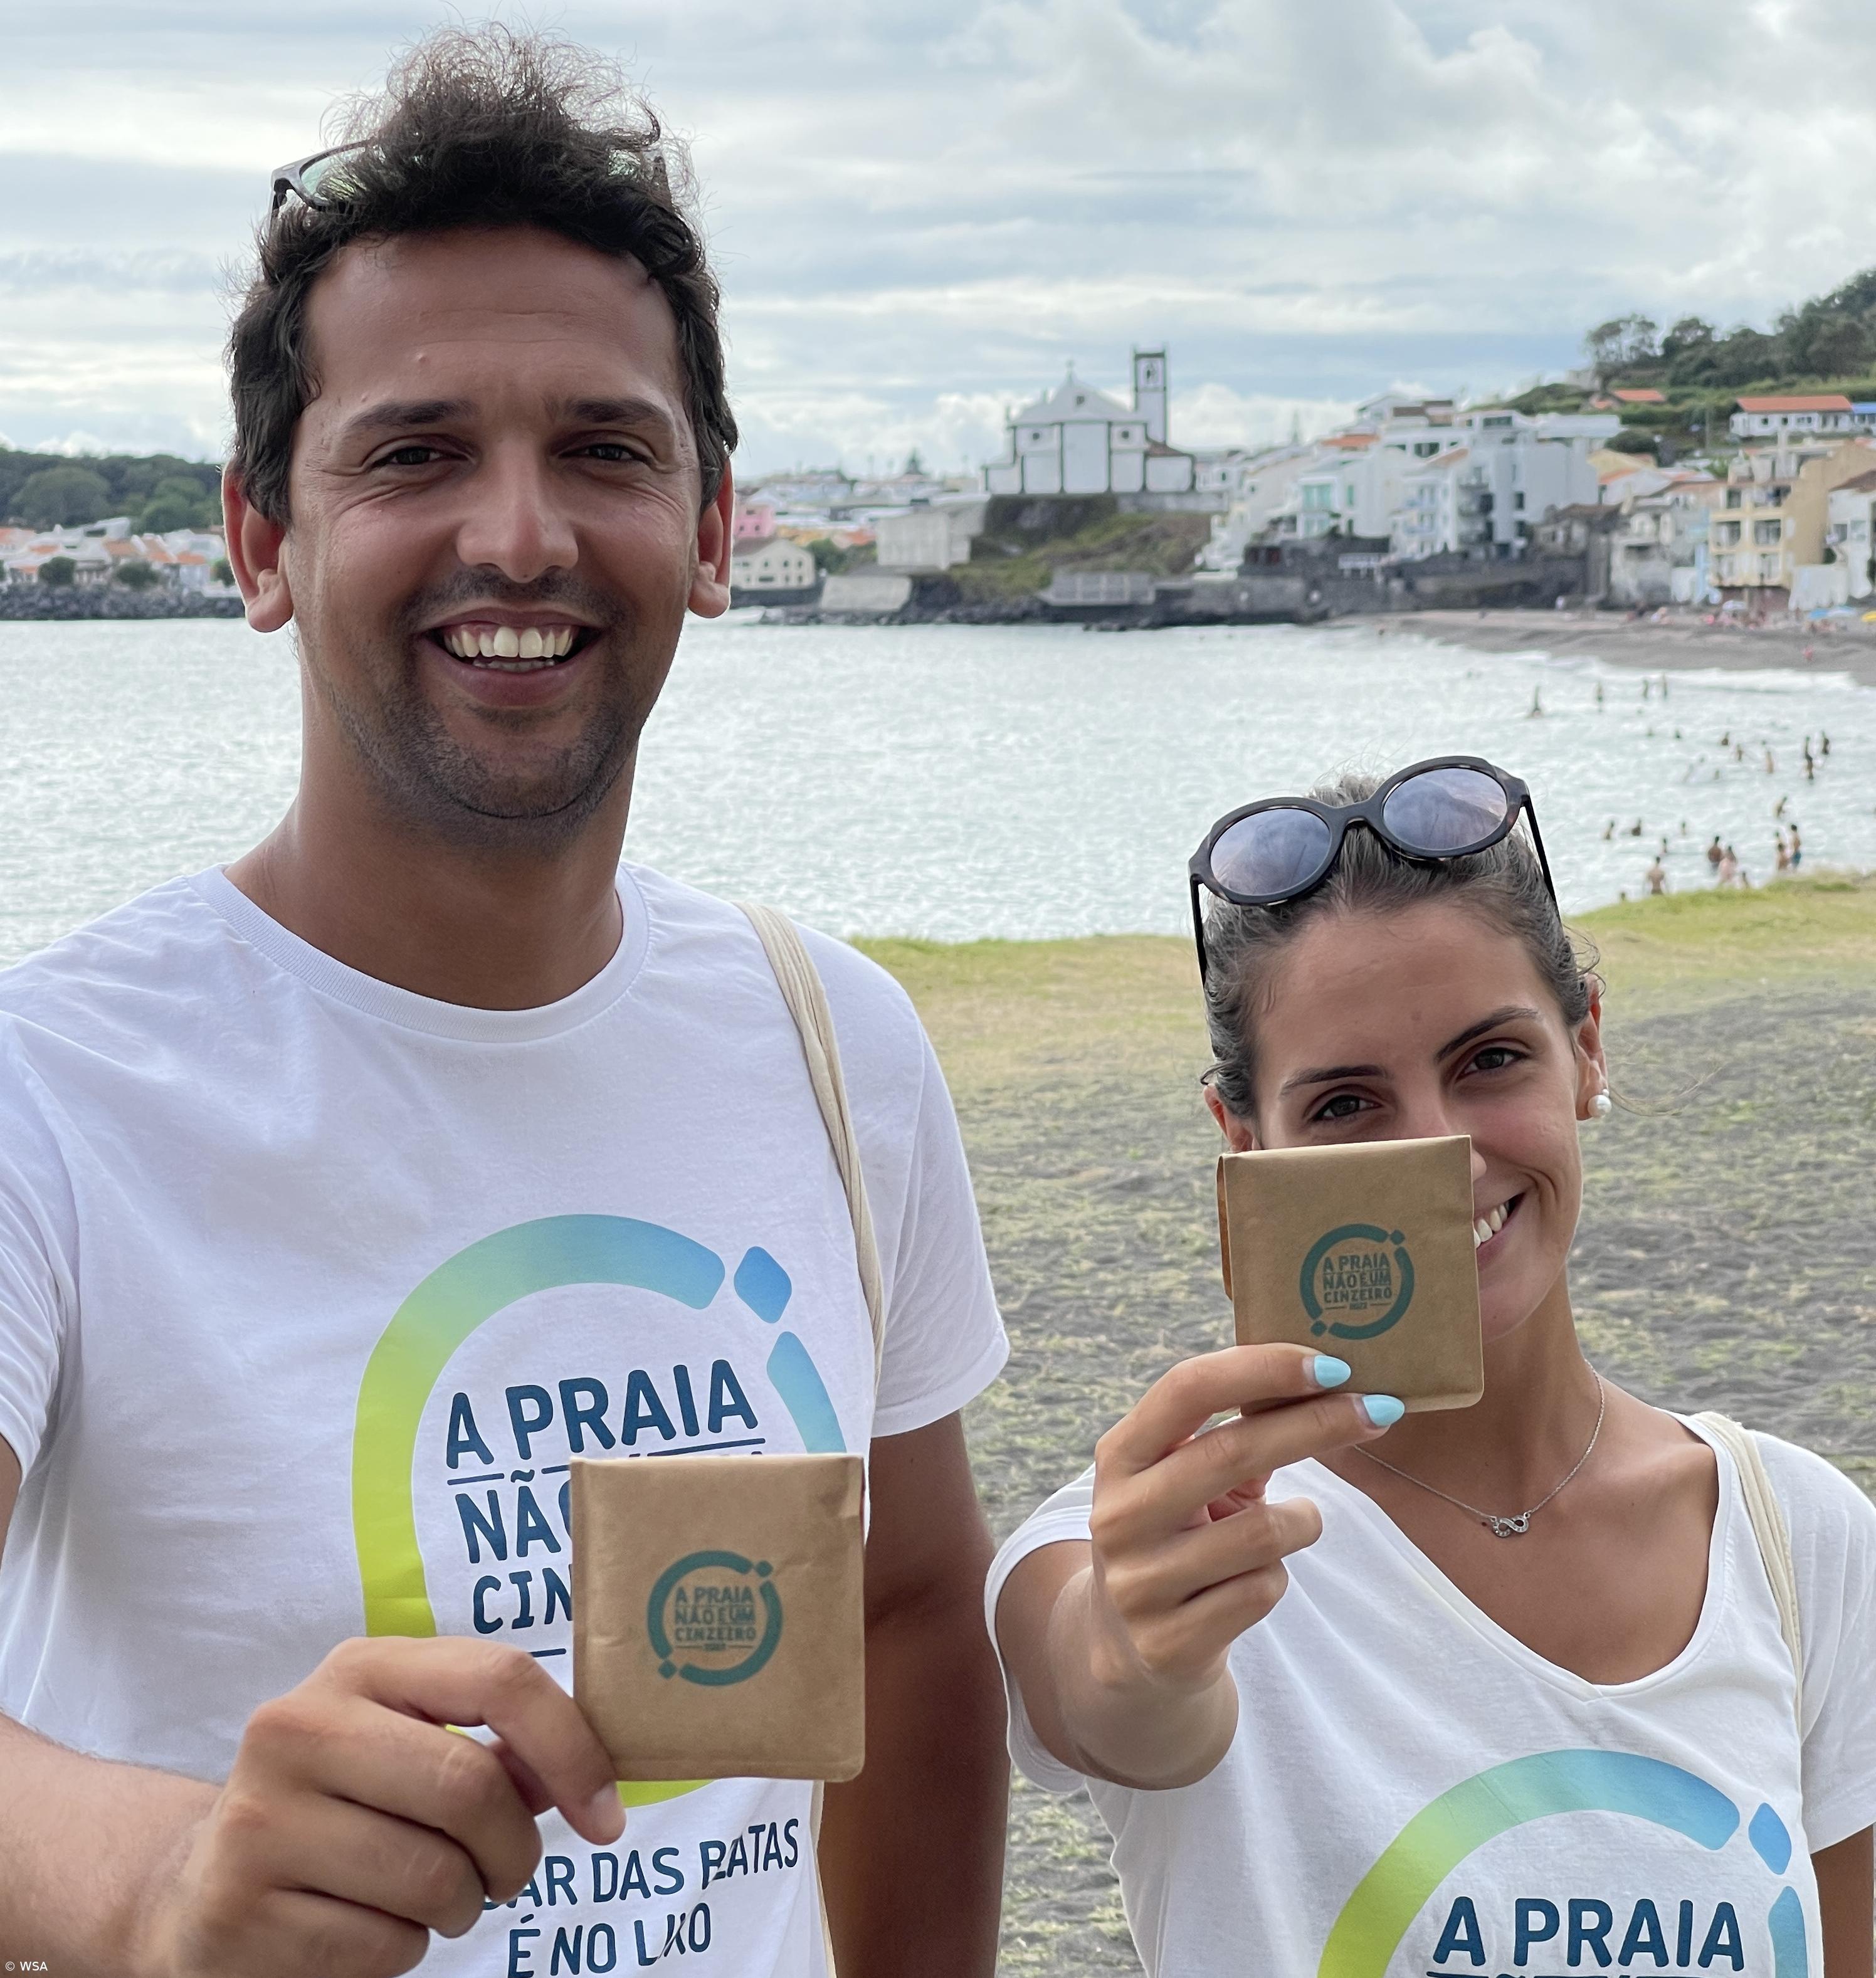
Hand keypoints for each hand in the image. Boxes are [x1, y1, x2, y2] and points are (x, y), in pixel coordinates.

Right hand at [135, 1637, 625, 1977]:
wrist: (200, 1888)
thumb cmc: (342, 1809)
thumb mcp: (408, 1749)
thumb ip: (494, 1749)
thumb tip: (584, 1773)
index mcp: (360, 1668)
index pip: (497, 1678)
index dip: (571, 1748)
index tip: (606, 1816)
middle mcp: (299, 1726)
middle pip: (470, 1786)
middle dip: (516, 1850)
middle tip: (507, 1874)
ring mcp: (260, 1818)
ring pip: (435, 1877)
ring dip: (462, 1906)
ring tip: (431, 1896)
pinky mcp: (240, 1909)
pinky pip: (384, 1945)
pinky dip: (404, 1951)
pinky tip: (368, 1926)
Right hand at [1084, 1344, 1397, 1703]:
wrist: (1129, 1648)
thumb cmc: (1181, 1534)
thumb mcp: (1191, 1478)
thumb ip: (1239, 1434)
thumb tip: (1330, 1385)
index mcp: (1121, 1455)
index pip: (1188, 1389)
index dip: (1262, 1368)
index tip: (1333, 1364)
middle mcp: (1120, 1514)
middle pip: (1231, 1451)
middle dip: (1317, 1425)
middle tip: (1380, 1411)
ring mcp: (1139, 1582)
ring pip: (1262, 1534)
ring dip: (1301, 1522)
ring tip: (1296, 1524)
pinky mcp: (1168, 1643)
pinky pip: (1262, 1592)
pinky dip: (1275, 1578)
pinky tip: (1253, 1580)